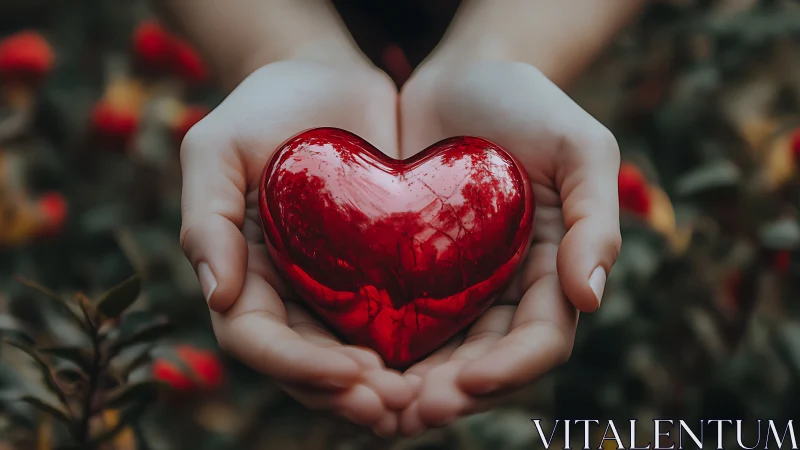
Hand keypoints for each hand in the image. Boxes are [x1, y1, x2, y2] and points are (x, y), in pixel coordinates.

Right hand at [179, 59, 413, 434]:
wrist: (326, 80)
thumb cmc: (265, 109)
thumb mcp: (217, 148)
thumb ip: (206, 217)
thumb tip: (214, 296)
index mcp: (241, 273)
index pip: (256, 339)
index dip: (299, 364)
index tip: (351, 371)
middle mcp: (284, 294)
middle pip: (305, 366)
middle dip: (345, 394)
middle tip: (393, 408)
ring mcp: (330, 289)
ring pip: (347, 359)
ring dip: (379, 390)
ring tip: (420, 402)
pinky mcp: (376, 276)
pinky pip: (388, 326)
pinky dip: (411, 355)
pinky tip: (446, 366)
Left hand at [396, 59, 621, 433]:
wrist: (465, 75)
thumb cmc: (528, 104)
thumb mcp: (580, 147)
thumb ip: (596, 219)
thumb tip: (592, 299)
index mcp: (555, 270)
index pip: (541, 340)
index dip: (509, 370)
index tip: (467, 384)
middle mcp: (510, 289)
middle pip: (487, 362)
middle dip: (452, 394)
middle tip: (409, 412)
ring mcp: (463, 284)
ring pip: (443, 354)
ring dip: (414, 387)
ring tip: (375, 403)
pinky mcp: (417, 271)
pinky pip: (404, 320)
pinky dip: (383, 349)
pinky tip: (351, 362)